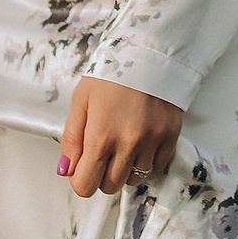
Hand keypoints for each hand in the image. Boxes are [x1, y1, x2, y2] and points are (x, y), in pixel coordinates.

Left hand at [58, 75, 182, 197]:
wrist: (149, 52)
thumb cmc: (111, 74)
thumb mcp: (81, 101)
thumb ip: (71, 139)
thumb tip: (66, 171)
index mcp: (100, 136)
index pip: (86, 185)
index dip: (80, 179)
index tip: (83, 165)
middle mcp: (128, 144)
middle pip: (110, 186)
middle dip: (101, 175)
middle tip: (103, 151)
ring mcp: (152, 141)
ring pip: (134, 180)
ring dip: (125, 169)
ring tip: (122, 144)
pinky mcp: (171, 136)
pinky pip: (157, 167)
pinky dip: (147, 161)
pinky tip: (141, 141)